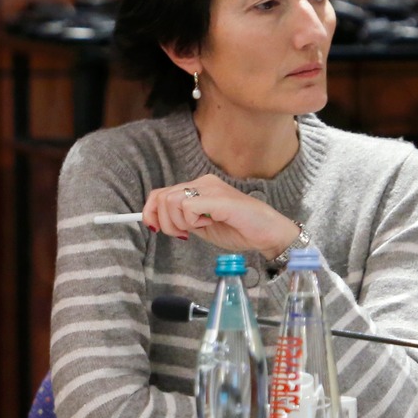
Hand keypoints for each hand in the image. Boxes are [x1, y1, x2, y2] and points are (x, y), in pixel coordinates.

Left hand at [142, 174, 299, 259]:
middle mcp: (203, 183)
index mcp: (199, 188)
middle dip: (166, 222)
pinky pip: (188, 206)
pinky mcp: (218, 198)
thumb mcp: (202, 226)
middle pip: (162, 197)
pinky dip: (192, 221)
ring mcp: (211, 188)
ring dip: (180, 222)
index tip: (154, 228)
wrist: (267, 233)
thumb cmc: (239, 229)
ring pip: (172, 202)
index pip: (161, 193)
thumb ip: (183, 220)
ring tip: (201, 227)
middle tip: (184, 234)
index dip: (150, 211)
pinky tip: (209, 223)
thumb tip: (157, 221)